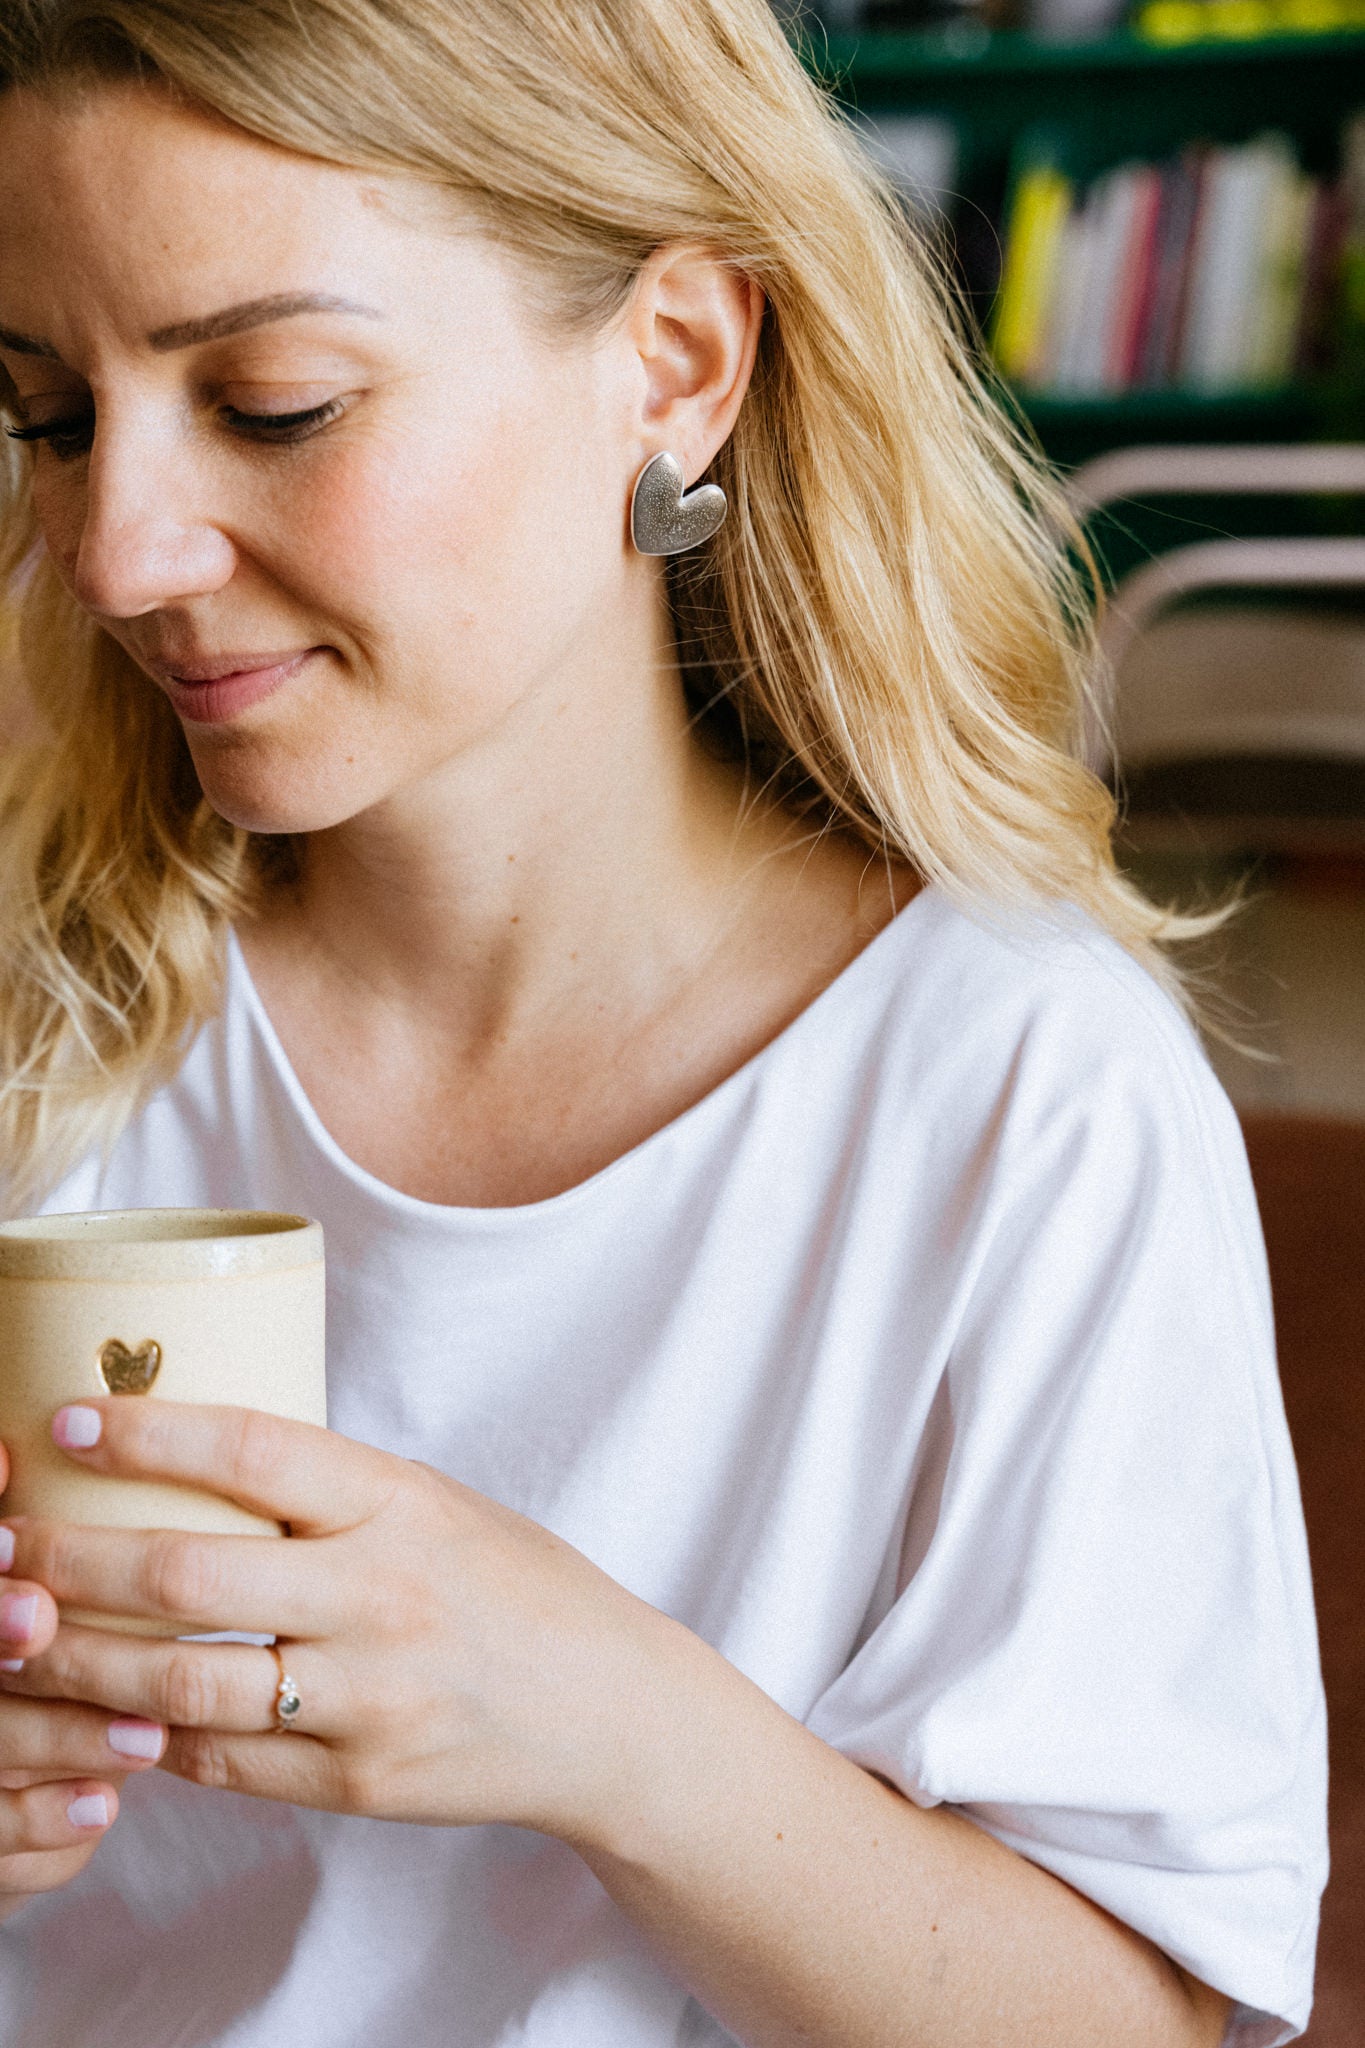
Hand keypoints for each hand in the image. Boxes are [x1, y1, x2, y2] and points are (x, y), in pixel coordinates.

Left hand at [0, 1400, 670, 1846]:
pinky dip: (147, 1737)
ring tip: (19, 1635)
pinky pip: (219, 1763)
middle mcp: (381, 1598)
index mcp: (401, 1506)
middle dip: (70, 1558)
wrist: (607, 1712)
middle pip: (184, 1575)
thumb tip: (186, 1462)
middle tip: (4, 1541)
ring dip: (77, 1661)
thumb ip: (327, 1495)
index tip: (67, 1422)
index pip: (253, 1454)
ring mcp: (367, 1700)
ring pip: (178, 1684)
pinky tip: (102, 1714)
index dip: (148, 1434)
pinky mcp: (355, 1784)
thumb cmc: (512, 1588)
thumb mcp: (433, 1507)